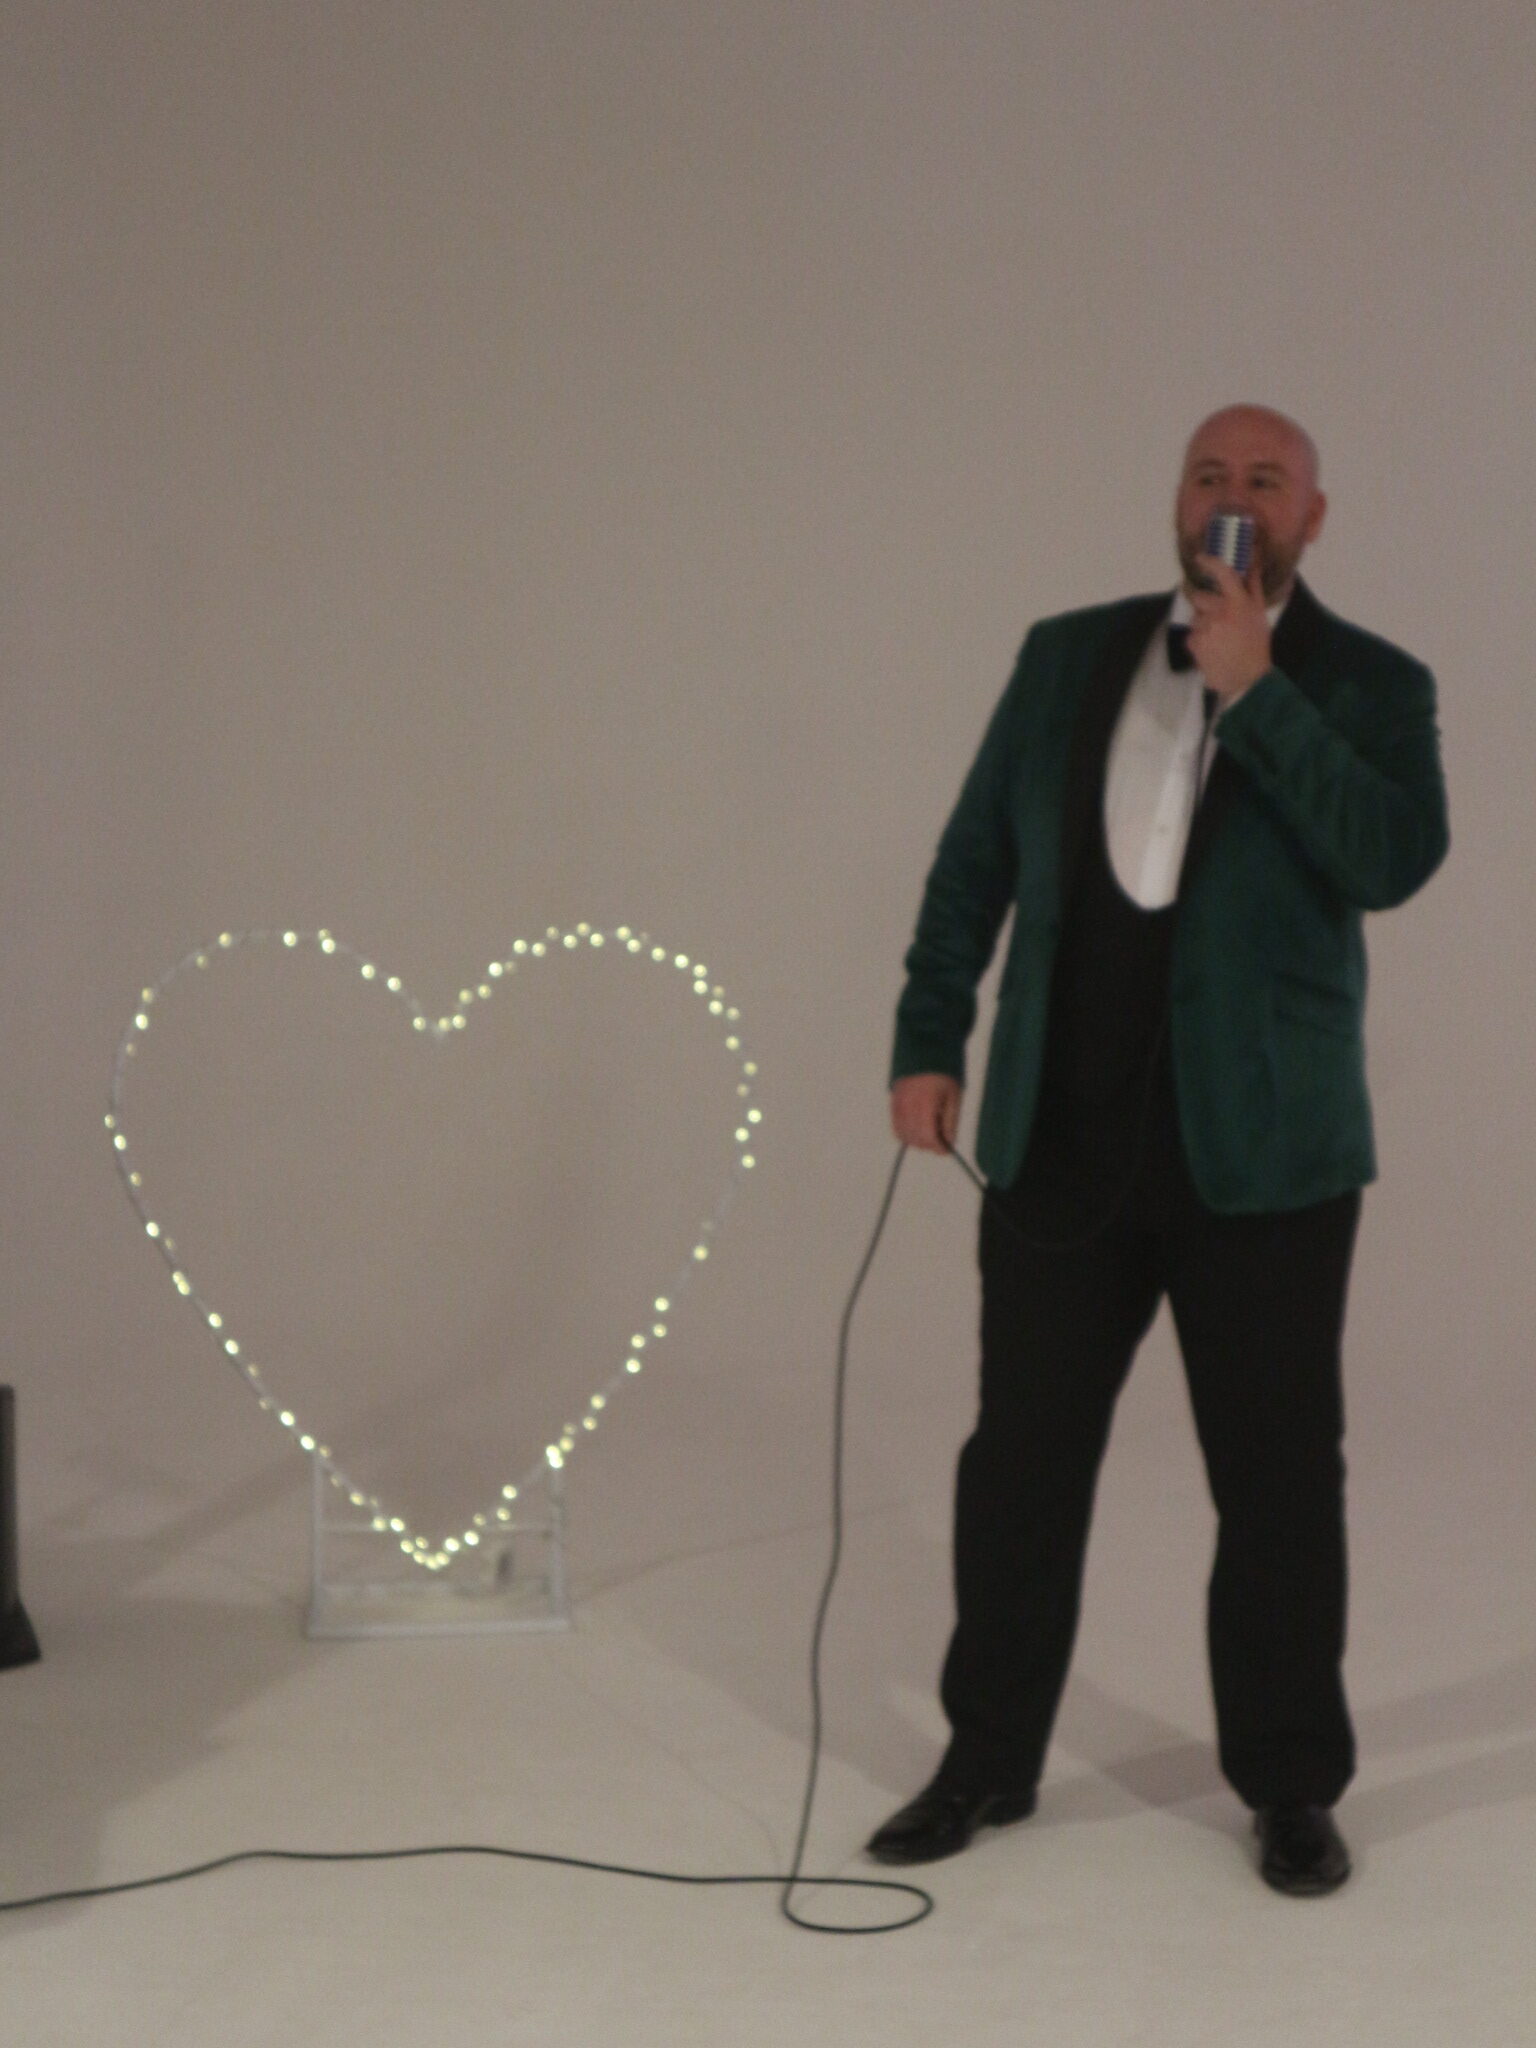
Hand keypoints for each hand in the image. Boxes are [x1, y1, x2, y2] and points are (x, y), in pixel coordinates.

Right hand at [890, 1073, 961, 1152]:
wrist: (925, 1049)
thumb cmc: (944, 1072)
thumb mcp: (954, 1096)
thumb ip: (951, 1122)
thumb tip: (949, 1144)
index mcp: (927, 1101)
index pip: (928, 1136)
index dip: (938, 1147)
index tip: (946, 1149)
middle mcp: (909, 1104)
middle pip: (915, 1139)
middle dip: (929, 1144)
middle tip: (940, 1139)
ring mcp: (898, 1103)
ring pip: (903, 1136)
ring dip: (917, 1140)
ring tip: (930, 1130)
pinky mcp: (893, 1102)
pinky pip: (896, 1127)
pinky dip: (906, 1133)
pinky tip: (918, 1127)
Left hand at [1188, 554, 1271, 702]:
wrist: (1247, 678)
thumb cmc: (1256, 645)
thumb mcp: (1259, 614)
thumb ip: (1253, 587)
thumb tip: (1253, 563)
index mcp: (1239, 603)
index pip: (1224, 574)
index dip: (1210, 563)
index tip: (1201, 558)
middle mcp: (1221, 613)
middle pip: (1199, 597)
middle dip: (1205, 605)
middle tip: (1219, 619)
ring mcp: (1206, 628)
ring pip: (1196, 618)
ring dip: (1204, 625)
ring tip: (1220, 639)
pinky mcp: (1195, 643)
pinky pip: (1192, 634)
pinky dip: (1200, 640)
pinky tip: (1213, 649)